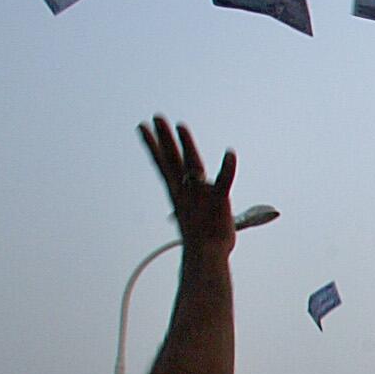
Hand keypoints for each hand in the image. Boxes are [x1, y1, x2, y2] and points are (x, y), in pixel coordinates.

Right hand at [139, 116, 237, 260]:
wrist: (206, 256)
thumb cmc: (205, 239)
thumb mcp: (198, 215)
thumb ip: (200, 203)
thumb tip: (201, 201)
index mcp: (179, 193)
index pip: (164, 164)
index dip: (154, 145)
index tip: (144, 129)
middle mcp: (186, 190)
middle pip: (172, 159)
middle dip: (164, 137)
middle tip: (155, 117)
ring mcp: (201, 194)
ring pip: (191, 164)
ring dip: (186, 144)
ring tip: (179, 125)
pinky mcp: (219, 200)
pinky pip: (224, 181)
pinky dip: (228, 168)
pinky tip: (230, 153)